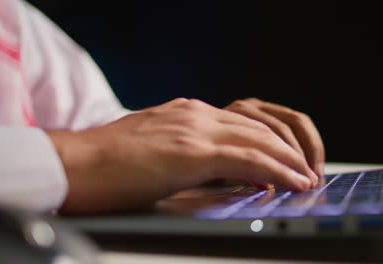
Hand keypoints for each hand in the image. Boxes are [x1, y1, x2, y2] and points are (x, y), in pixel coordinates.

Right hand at [48, 98, 317, 213]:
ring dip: (290, 159)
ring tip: (307, 178)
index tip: (288, 160)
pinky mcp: (191, 151)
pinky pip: (248, 158)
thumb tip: (221, 174)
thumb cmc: (107, 164)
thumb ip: (191, 157)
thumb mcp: (157, 152)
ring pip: (260, 139)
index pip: (244, 121)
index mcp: (187, 113)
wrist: (75, 164)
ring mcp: (194, 129)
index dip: (271, 141)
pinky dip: (277, 170)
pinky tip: (293, 182)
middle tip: (307, 169)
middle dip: (289, 148)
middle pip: (259, 126)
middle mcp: (195, 114)